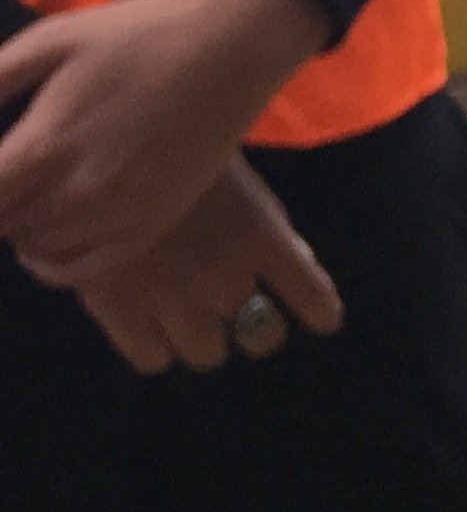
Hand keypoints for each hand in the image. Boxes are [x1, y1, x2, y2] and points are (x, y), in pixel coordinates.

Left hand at [0, 0, 331, 284]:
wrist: (233, 45)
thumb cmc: (138, 35)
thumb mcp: (52, 40)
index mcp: (47, 144)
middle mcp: (81, 191)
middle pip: (1, 223)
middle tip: (11, 169)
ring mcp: (121, 213)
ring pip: (33, 247)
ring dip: (18, 223)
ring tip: (28, 188)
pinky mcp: (151, 224)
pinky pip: (79, 270)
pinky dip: (50, 260)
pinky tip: (45, 234)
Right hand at [68, 154, 343, 374]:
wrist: (98, 153)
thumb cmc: (177, 156)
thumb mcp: (239, 186)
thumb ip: (268, 233)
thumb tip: (296, 266)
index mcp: (262, 239)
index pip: (313, 297)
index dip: (320, 312)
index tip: (322, 318)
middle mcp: (225, 278)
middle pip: (262, 338)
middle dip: (252, 326)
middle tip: (236, 311)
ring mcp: (172, 300)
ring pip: (208, 354)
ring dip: (204, 338)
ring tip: (188, 315)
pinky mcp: (120, 311)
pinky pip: (153, 359)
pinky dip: (155, 347)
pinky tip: (149, 325)